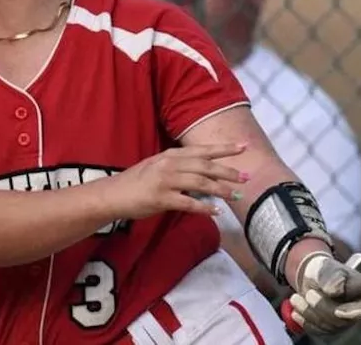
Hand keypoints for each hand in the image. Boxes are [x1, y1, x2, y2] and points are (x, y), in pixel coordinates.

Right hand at [110, 142, 248, 219]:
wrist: (114, 194)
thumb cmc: (139, 181)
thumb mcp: (160, 165)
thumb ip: (181, 166)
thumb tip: (205, 172)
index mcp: (172, 154)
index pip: (203, 151)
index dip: (224, 150)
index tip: (243, 148)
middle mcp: (171, 164)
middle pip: (205, 166)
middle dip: (228, 172)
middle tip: (246, 177)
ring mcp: (166, 180)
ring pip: (200, 183)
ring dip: (220, 189)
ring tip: (235, 195)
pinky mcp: (161, 198)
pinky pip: (187, 203)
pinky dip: (204, 207)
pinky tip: (216, 211)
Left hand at [282, 252, 360, 335]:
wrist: (312, 277)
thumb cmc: (324, 269)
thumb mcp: (326, 267)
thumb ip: (331, 276)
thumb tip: (335, 289)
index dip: (358, 312)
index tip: (339, 310)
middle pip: (344, 319)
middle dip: (322, 308)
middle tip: (308, 293)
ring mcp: (347, 321)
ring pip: (329, 326)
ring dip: (309, 312)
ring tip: (296, 297)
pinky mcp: (332, 328)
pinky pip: (319, 331)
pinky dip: (305, 321)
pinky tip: (296, 310)